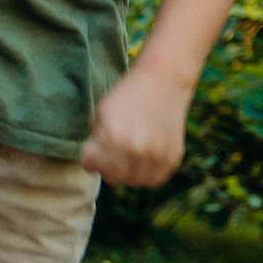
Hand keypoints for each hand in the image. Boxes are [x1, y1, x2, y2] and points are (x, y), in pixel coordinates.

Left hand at [79, 68, 189, 187]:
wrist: (163, 80)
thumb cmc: (127, 96)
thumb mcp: (102, 113)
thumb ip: (96, 141)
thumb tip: (96, 165)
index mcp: (112, 136)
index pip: (90, 165)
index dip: (90, 157)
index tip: (94, 151)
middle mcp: (134, 149)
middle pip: (112, 178)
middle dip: (108, 167)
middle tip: (112, 154)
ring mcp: (155, 156)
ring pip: (133, 182)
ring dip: (128, 173)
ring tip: (129, 156)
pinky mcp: (172, 159)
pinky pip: (153, 180)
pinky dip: (147, 173)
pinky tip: (144, 158)